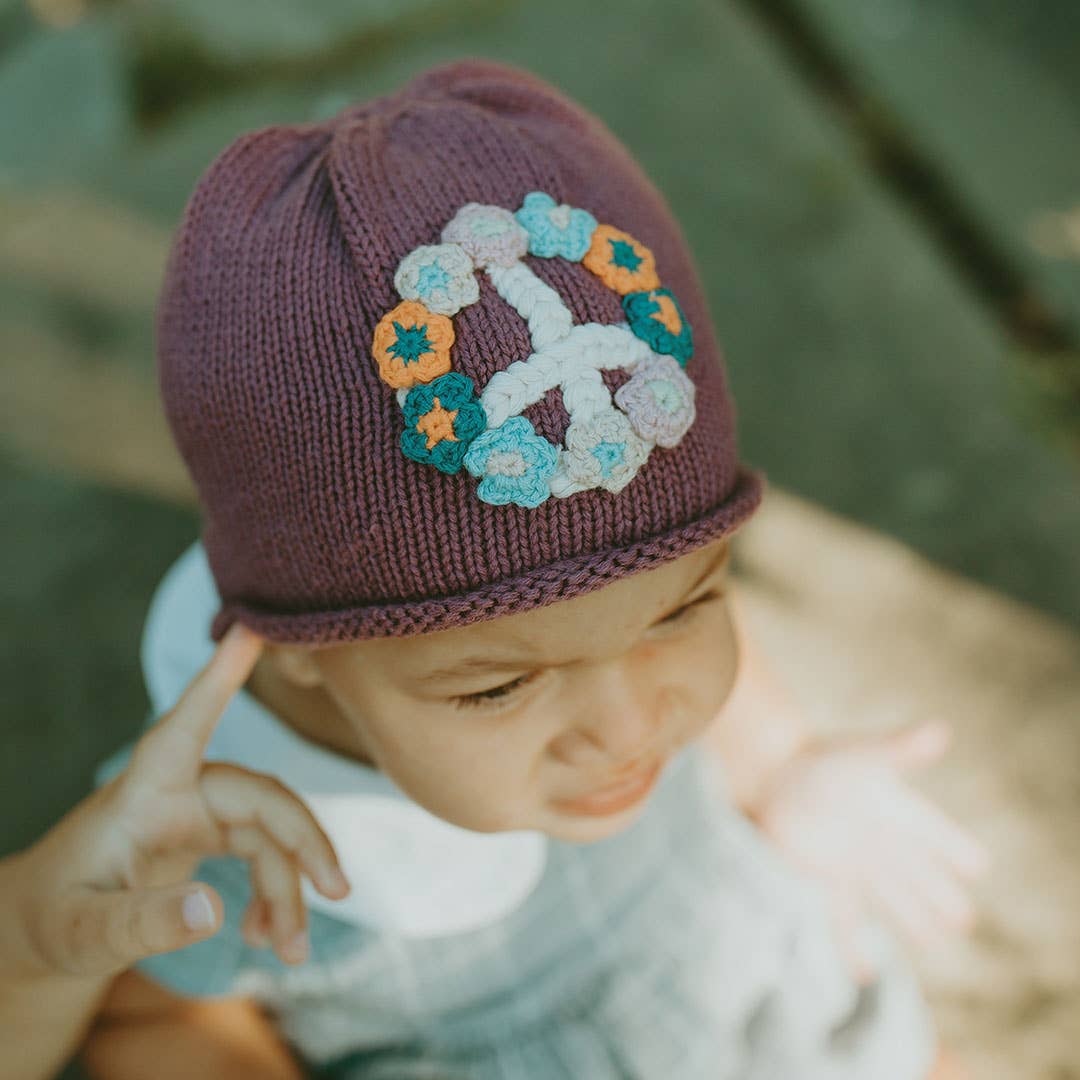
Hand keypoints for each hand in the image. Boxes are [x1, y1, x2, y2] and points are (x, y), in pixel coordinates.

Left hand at [9, 622, 350, 980]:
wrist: (48, 925)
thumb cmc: (55, 918)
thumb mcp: (83, 934)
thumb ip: (141, 922)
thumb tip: (213, 910)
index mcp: (144, 793)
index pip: (186, 724)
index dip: (221, 676)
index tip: (252, 625)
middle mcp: (181, 790)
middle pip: (263, 798)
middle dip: (304, 844)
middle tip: (338, 891)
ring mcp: (202, 809)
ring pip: (273, 832)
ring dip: (292, 889)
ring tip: (291, 952)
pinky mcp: (214, 831)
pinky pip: (266, 853)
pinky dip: (277, 896)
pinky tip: (266, 936)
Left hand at [748, 721, 988, 981]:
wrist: (771, 773)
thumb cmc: (820, 759)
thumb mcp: (862, 755)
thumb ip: (898, 749)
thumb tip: (939, 731)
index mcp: (900, 813)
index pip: (941, 837)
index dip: (958, 852)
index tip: (975, 865)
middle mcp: (885, 845)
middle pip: (923, 878)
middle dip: (943, 899)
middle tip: (961, 919)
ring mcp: (858, 867)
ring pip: (894, 901)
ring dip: (912, 921)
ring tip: (933, 940)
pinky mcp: (826, 881)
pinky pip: (844, 920)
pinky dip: (853, 948)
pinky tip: (862, 974)